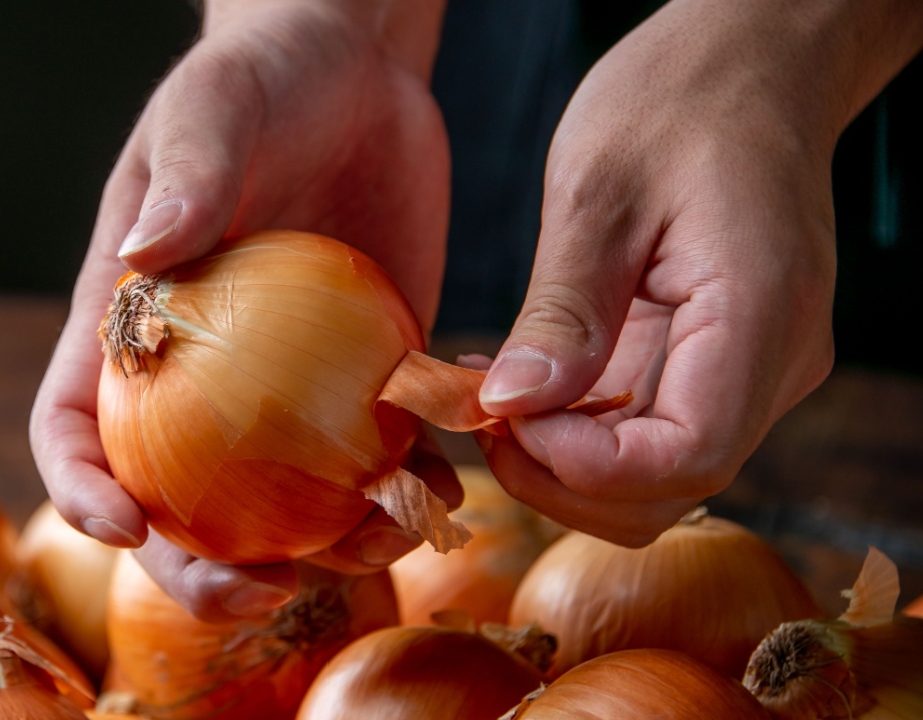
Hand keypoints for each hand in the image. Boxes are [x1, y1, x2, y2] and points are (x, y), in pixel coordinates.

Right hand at [30, 0, 451, 619]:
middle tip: (260, 592)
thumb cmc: (259, 80)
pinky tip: (449, 484)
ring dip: (330, 548)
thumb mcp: (212, 108)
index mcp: (131, 324)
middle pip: (178, 502)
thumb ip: (186, 174)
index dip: (79, 490)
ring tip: (386, 536)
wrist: (356, 72)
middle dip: (204, 570)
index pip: (74, 425)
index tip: (122, 528)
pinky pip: (381, 454)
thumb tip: (147, 253)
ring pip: (288, 505)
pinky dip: (412, 485)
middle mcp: (203, 375)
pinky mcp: (369, 375)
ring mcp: (288, 387)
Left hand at [476, 0, 922, 545]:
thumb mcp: (599, 190)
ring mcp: (751, 371)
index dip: (584, 466)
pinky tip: (522, 382)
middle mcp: (771, 363)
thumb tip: (514, 405)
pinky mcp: (717, 365)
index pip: (686, 459)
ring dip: (561, 459)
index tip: (506, 418)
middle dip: (560, 477)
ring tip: (490, 394)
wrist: (747, 66)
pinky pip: (647, 431)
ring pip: (654, 476)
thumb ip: (564, 310)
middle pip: (668, 489)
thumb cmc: (680, 100)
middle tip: (481, 414)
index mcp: (759, 316)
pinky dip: (577, 429)